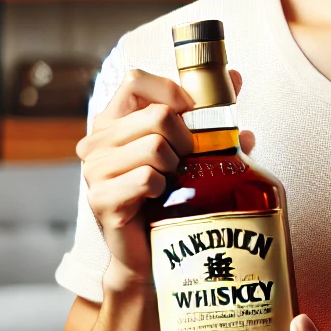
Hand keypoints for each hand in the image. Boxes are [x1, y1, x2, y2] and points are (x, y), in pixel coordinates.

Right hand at [75, 69, 248, 289]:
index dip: (172, 91)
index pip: (136, 79)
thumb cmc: (170, 196)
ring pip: (155, 146)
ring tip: (172, 182)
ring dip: (176, 166)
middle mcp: (96, 142)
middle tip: (186, 160)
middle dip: (185, 138)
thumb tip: (235, 76)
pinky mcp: (102, 199)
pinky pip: (146, 178)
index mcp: (112, 121)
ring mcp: (94, 171)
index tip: (191, 113)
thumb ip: (208, 113)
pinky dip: (164, 188)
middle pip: (157, 115)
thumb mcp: (189, 147)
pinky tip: (161, 200)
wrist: (151, 254)